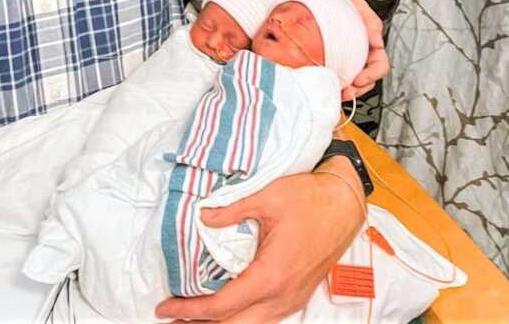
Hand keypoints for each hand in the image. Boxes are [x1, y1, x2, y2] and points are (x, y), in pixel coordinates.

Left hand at [154, 161, 364, 322]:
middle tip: (171, 317)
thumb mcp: (266, 197)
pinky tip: (228, 310)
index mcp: (271, 276)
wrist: (344, 203)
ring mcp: (292, 299)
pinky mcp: (298, 295)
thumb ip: (231, 210)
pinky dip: (242, 319)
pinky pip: (265, 319)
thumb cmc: (309, 198)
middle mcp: (282, 296)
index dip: (189, 311)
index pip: (221, 307)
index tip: (164, 307)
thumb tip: (202, 217)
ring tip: (193, 319)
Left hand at [341, 0, 387, 101]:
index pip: (380, 65)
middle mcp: (363, 56)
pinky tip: (327, 85)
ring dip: (347, 91)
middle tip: (346, 92)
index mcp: (373, 45)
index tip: (359, 79)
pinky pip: (339, 77)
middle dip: (358, 90)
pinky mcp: (336, 62)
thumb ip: (372, 23)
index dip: (372, 75)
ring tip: (336, 92)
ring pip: (354, 83)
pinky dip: (334, 84)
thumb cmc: (346, 3)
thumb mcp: (361, 7)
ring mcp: (350, 61)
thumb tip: (378, 42)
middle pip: (368, 81)